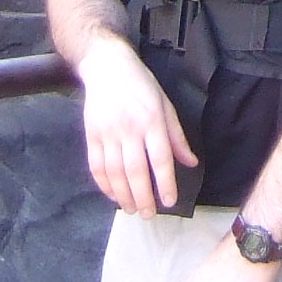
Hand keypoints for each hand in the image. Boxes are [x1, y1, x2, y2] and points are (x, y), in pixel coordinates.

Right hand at [77, 32, 197, 214]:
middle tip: (149, 214)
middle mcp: (129, 128)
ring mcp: (108, 132)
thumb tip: (190, 163)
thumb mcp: (165, 105)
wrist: (107, 66)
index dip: (165, 183)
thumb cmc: (142, 85)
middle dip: (143, 197)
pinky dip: (104, 185)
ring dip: (123, 196)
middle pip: (136, 171)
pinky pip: (96, 166)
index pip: (160, 159)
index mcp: (152, 120)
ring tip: (132, 209)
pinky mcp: (91, 135)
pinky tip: (112, 195)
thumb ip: (177, 136)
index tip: (169, 201)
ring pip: (115, 173)